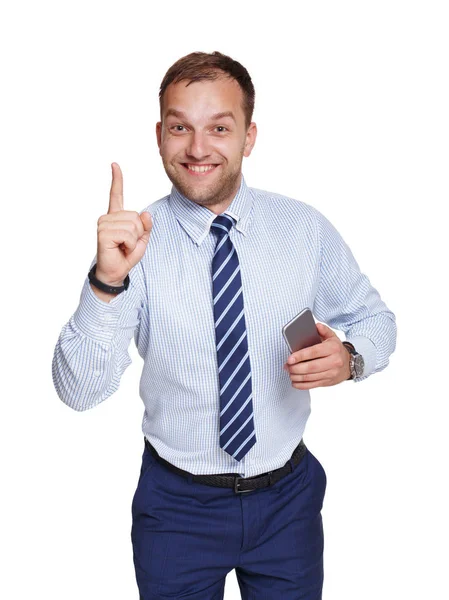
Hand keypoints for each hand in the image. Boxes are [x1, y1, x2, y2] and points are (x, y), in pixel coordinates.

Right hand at [96, 163, 152, 284]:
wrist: (115, 272)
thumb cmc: (126, 255)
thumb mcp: (142, 239)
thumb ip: (146, 226)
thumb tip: (146, 214)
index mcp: (116, 216)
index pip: (116, 194)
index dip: (117, 180)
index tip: (114, 164)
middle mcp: (108, 217)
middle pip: (136, 216)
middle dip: (139, 233)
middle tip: (127, 244)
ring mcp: (104, 224)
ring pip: (133, 225)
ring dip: (134, 240)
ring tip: (123, 247)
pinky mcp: (103, 233)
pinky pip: (128, 234)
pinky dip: (130, 245)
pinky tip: (121, 249)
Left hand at [283, 322, 350, 388]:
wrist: (350, 364)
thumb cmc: (337, 350)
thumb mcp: (332, 337)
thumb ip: (323, 330)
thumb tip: (316, 326)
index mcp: (333, 348)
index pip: (314, 352)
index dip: (300, 356)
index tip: (290, 358)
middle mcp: (334, 361)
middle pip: (311, 367)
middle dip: (296, 368)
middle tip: (287, 366)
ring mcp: (331, 373)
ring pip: (310, 377)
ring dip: (297, 376)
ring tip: (289, 373)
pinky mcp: (328, 382)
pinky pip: (313, 385)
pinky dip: (301, 385)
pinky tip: (295, 382)